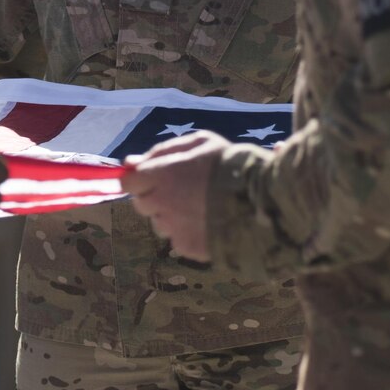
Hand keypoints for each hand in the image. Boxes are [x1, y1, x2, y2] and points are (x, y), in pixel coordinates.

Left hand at [122, 131, 227, 260]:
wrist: (260, 199)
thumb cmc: (229, 163)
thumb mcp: (200, 142)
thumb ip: (162, 150)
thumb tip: (130, 161)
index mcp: (161, 175)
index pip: (129, 183)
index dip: (140, 180)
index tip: (154, 178)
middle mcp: (160, 203)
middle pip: (142, 204)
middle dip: (155, 197)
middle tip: (182, 190)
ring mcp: (172, 228)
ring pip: (160, 223)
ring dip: (172, 216)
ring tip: (200, 206)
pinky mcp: (186, 247)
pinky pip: (178, 239)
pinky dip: (188, 232)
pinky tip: (208, 221)